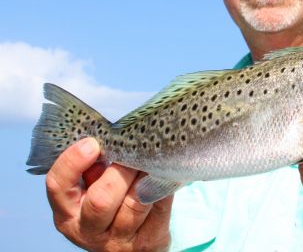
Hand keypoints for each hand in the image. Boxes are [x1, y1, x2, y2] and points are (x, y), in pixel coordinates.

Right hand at [45, 137, 172, 251]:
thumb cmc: (113, 204)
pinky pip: (160, 207)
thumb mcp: (94, 190)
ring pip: (135, 204)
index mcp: (67, 213)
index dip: (73, 162)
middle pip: (101, 200)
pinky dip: (164, 186)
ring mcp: (119, 241)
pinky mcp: (148, 242)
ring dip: (146, 176)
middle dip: (121, 171)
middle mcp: (88, 231)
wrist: (136, 242)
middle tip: (135, 153)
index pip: (58, 186)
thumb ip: (95, 169)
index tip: (92, 143)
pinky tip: (166, 173)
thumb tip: (110, 140)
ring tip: (153, 159)